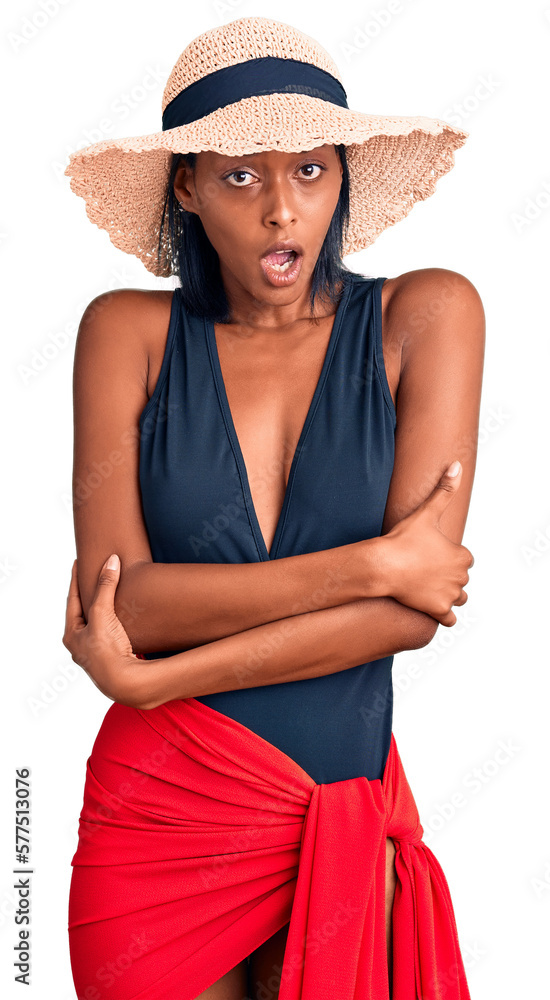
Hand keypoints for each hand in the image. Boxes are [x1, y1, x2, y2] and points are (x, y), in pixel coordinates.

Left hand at [62, 554, 145, 706]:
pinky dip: (113, 621)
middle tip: (90, 576)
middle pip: (82, 612)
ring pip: (96, 624)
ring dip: (101, 609)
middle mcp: (80, 645)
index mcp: (71, 635)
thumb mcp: (103, 614)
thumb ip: (105, 587)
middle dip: (87, 594)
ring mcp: (95, 653)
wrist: (125, 682)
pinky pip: (109, 633)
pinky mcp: (111, 657)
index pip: (72, 599)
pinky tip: (120, 618)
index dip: (75, 579)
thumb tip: (111, 561)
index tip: (77, 562)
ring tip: (106, 594)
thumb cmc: (108, 651)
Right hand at [378, 462, 474, 626]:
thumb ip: (444, 490)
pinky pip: (450, 619)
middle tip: (425, 570)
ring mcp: (450, 596)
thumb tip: (457, 465)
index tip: (432, 555)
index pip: (464, 559)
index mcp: (462, 556)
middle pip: (460, 579)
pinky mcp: (439, 611)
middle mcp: (461, 578)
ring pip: (457, 598)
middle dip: (447, 576)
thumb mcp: (427, 513)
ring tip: (427, 586)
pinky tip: (429, 606)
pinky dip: (443, 615)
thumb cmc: (403, 540)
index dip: (449, 557)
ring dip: (447, 594)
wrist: (383, 566)